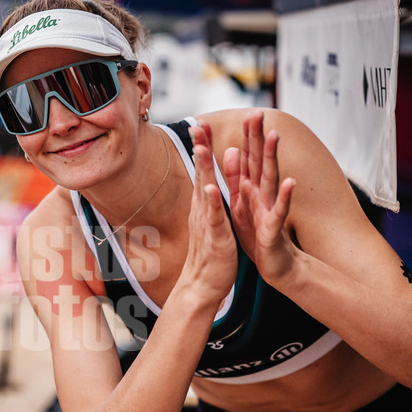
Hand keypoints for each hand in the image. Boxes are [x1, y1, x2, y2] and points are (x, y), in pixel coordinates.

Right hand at [179, 121, 237, 304]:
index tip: (200, 124)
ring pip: (205, 192)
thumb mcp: (210, 222)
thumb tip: (207, 182)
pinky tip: (212, 190)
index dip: (202, 147)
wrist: (202, 287)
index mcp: (204, 206)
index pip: (203, 171)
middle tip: (196, 124)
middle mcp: (201, 211)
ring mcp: (206, 224)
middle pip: (200, 174)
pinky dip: (212, 204)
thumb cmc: (209, 254)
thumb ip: (208, 201)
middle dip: (199, 149)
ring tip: (201, 148)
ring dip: (203, 170)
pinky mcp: (215, 240)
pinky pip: (214, 220)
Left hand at [224, 110, 297, 284]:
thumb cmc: (257, 234)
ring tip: (274, 135)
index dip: (243, 136)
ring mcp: (269, 209)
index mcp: (250, 188)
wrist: (274, 264)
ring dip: (272, 158)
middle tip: (257, 111)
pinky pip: (278, 212)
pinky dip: (284, 197)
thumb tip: (231, 149)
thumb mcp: (241, 202)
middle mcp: (261, 194)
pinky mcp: (273, 228)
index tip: (240, 111)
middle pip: (258, 161)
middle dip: (257, 137)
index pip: (246, 157)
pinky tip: (289, 182)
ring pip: (270, 179)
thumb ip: (236, 177)